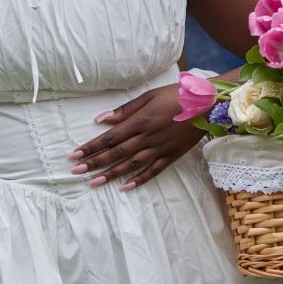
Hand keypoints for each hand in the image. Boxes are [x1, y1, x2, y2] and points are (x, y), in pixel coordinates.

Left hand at [68, 84, 200, 189]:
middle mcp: (148, 137)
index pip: (110, 137)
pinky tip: (125, 187)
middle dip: (94, 163)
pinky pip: (153, 171)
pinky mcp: (172, 156)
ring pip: (132, 165)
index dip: (91, 147)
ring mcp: (160, 148)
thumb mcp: (149, 96)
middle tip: (75, 172)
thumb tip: (102, 119)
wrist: (207, 104)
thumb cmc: (176, 96)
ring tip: (94, 182)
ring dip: (111, 174)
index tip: (75, 155)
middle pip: (117, 153)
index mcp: (141, 121)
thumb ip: (125, 110)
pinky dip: (139, 180)